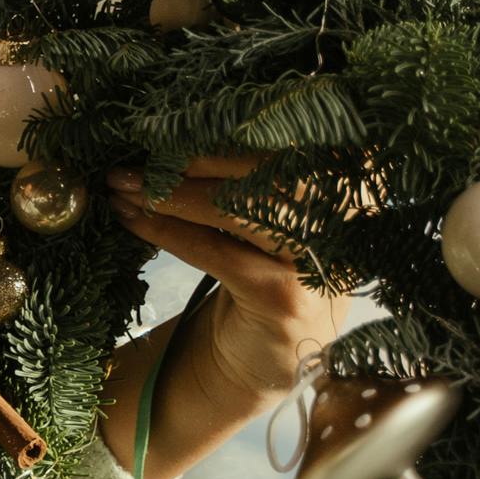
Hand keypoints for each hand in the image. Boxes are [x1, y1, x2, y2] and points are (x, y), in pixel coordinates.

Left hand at [105, 150, 345, 399]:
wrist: (266, 358)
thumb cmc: (264, 270)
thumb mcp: (272, 216)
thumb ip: (253, 173)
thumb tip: (180, 127)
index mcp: (354, 186)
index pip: (300, 139)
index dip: (241, 125)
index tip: (180, 121)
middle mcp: (348, 220)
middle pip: (273, 168)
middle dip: (199, 157)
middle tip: (140, 157)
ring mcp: (318, 262)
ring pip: (242, 207)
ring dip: (173, 194)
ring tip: (125, 187)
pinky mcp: (284, 298)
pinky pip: (216, 251)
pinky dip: (167, 231)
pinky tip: (133, 219)